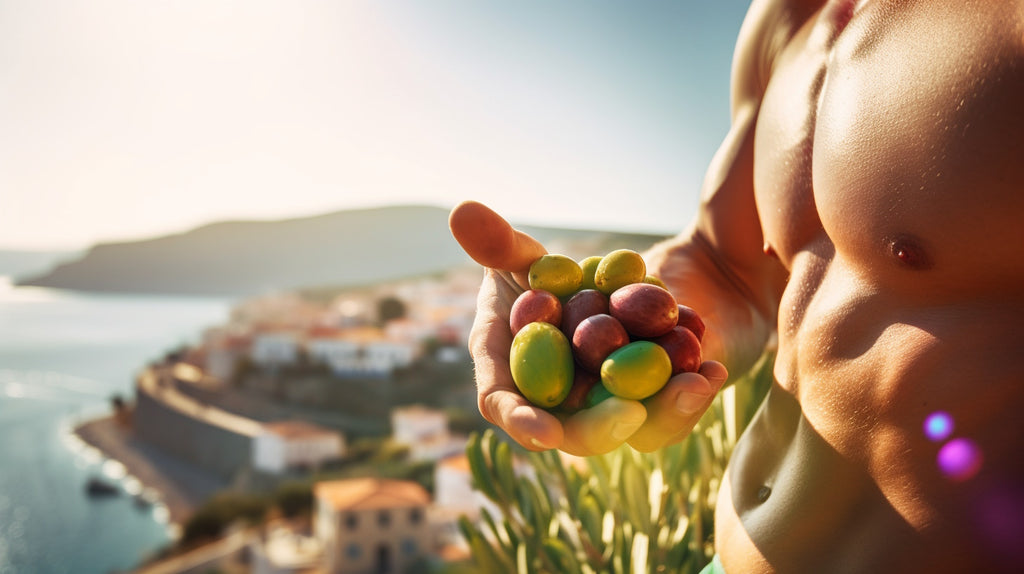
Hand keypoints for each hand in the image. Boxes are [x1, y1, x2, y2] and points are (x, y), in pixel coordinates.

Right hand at [449, 201, 727, 455]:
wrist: (599, 285)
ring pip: (626, 428)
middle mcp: (554, 400)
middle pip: (571, 432)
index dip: (520, 420)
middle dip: (599, 429)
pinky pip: (665, 411)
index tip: (543, 432)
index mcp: (511, 371)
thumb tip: (461, 209)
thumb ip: (497, 243)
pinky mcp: (642, 403)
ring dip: (662, 414)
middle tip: (630, 414)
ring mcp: (600, 406)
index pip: (504, 404)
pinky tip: (713, 371)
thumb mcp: (525, 255)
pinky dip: (689, 396)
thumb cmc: (545, 274)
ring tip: (693, 386)